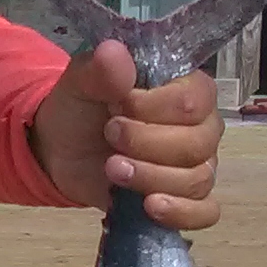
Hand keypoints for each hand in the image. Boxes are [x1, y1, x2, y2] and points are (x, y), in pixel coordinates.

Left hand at [30, 39, 224, 229]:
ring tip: (112, 168)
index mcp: (187, 89)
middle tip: (109, 134)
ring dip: (150, 177)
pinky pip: (204, 212)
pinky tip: (149, 206)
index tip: (118, 104)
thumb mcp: (81, 82)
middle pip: (197, 144)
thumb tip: (114, 53)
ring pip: (196, 179)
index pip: (194, 101)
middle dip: (146, 144)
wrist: (61, 148)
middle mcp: (202, 128)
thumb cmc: (83, 107)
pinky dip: (180, 213)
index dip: (154, 108)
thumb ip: (99, 69)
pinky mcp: (184, 200)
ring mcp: (197, 166)